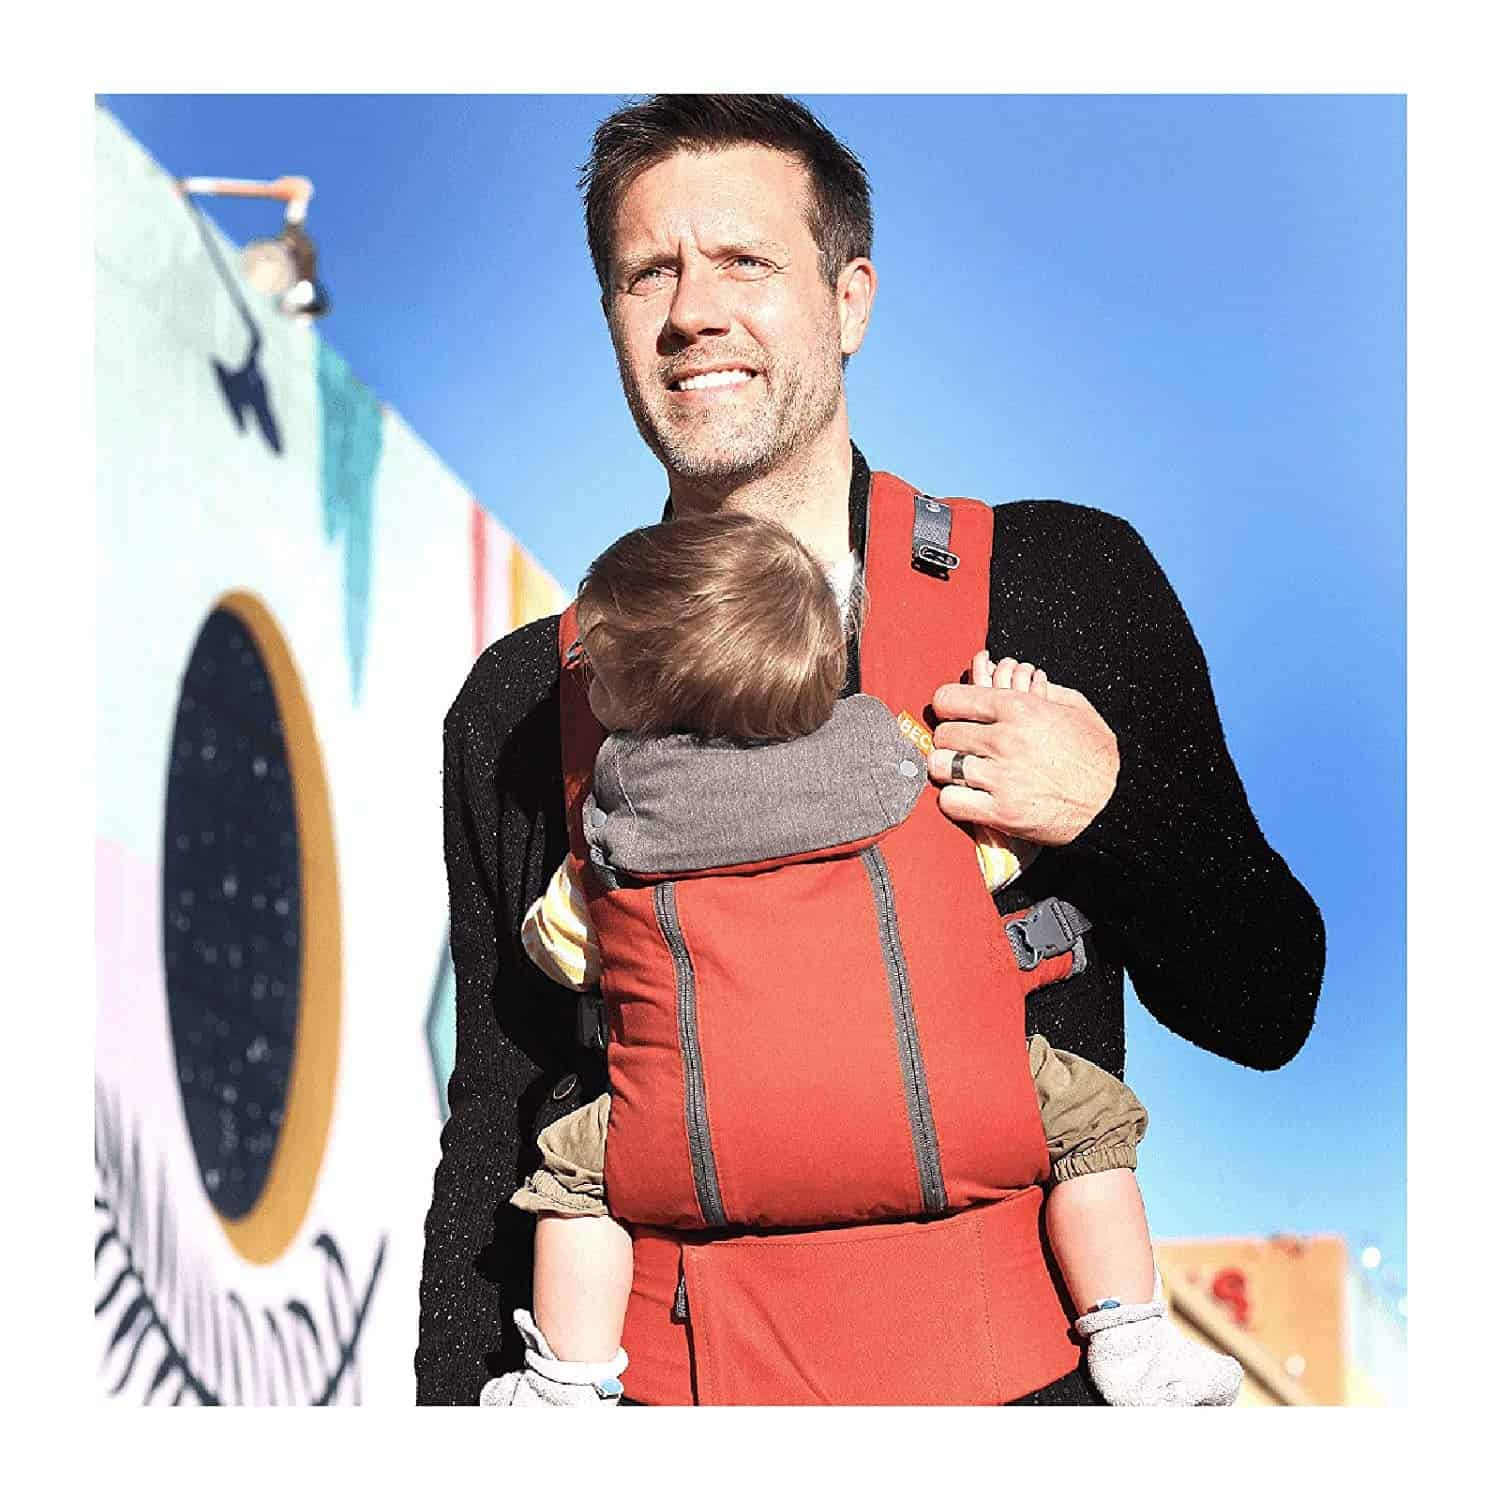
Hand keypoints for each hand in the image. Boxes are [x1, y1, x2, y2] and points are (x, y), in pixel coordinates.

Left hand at [927, 652, 1119, 845]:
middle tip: (962, 747)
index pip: (950, 698)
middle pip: (943, 734)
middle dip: (949, 740)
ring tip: (962, 772)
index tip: (954, 715)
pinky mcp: (1001, 812)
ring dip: (948, 770)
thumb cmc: (1095, 755)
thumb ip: (1036, 689)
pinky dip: (954, 800)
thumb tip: (1007, 676)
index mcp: (1019, 707)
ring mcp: (1001, 777)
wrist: (1116, 802)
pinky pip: (950, 802)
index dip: (948, 706)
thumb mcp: (1074, 708)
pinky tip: (968, 796)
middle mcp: (1005, 740)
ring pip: (940, 767)